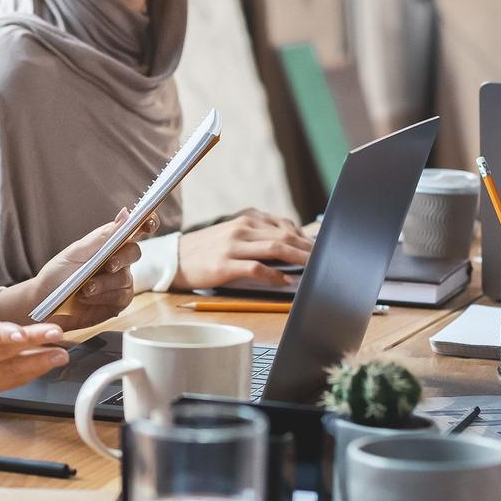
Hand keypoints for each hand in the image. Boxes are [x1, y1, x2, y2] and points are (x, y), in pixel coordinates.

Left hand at [0, 210, 155, 330]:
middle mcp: (118, 260)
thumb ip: (102, 236)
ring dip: (104, 283)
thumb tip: (126, 214)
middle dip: (122, 259)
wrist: (44, 304)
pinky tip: (86, 298)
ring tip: (84, 289)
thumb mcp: (76, 252)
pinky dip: (103, 297)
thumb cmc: (58, 274)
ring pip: (126, 278)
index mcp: (108, 243)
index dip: (146, 224)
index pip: (134, 229)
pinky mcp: (118, 302)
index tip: (148, 223)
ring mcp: (120, 282)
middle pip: (134, 252)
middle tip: (107, 265)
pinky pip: (122, 297)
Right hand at [0, 288, 66, 400]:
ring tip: (61, 353)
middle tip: (56, 334)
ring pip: (8, 373)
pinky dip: (29, 374)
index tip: (22, 331)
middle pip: (0, 353)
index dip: (1, 334)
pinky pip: (8, 383)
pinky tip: (46, 363)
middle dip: (32, 344)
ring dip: (37, 364)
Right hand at [173, 208, 315, 289]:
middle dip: (307, 249)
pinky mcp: (224, 264)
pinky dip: (274, 274)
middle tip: (327, 259)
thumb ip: (258, 236)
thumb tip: (290, 245)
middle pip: (284, 236)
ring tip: (314, 268)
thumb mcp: (233, 235)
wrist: (174, 259)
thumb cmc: (207, 250)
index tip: (321, 247)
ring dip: (298, 259)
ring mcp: (232, 245)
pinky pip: (256, 268)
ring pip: (274, 248)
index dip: (305, 237)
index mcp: (246, 219)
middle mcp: (241, 228)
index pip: (284, 226)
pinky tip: (286, 280)